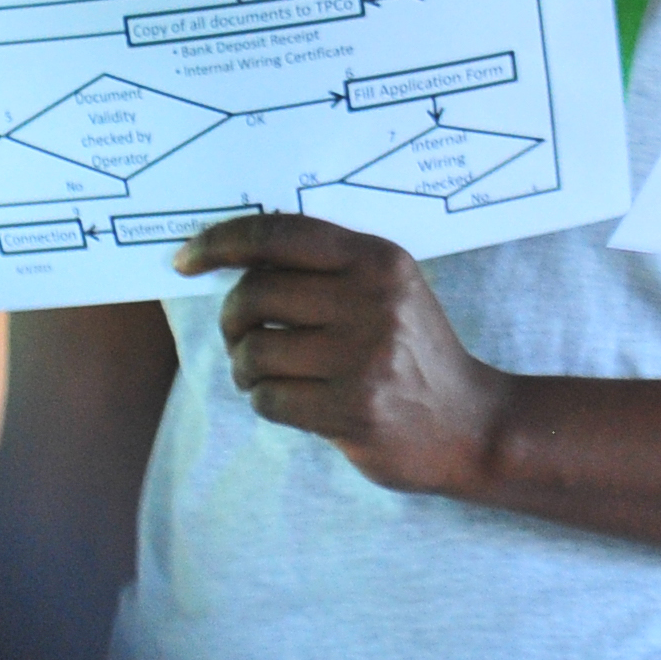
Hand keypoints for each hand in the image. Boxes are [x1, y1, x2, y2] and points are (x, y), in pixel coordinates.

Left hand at [176, 214, 508, 498]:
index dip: (221, 242)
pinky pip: (269, 398)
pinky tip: (291, 401)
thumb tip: (235, 260)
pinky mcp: (352, 410)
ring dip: (246, 367)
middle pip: (255, 293)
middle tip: (242, 336)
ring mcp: (363, 358)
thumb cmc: (416, 352)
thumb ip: (326, 269)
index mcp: (377, 260)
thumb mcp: (388, 290)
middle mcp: (372, 300)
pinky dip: (265, 400)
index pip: (279, 234)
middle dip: (232, 319)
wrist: (473, 425)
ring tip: (265, 374)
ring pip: (255, 350)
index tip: (187, 259)